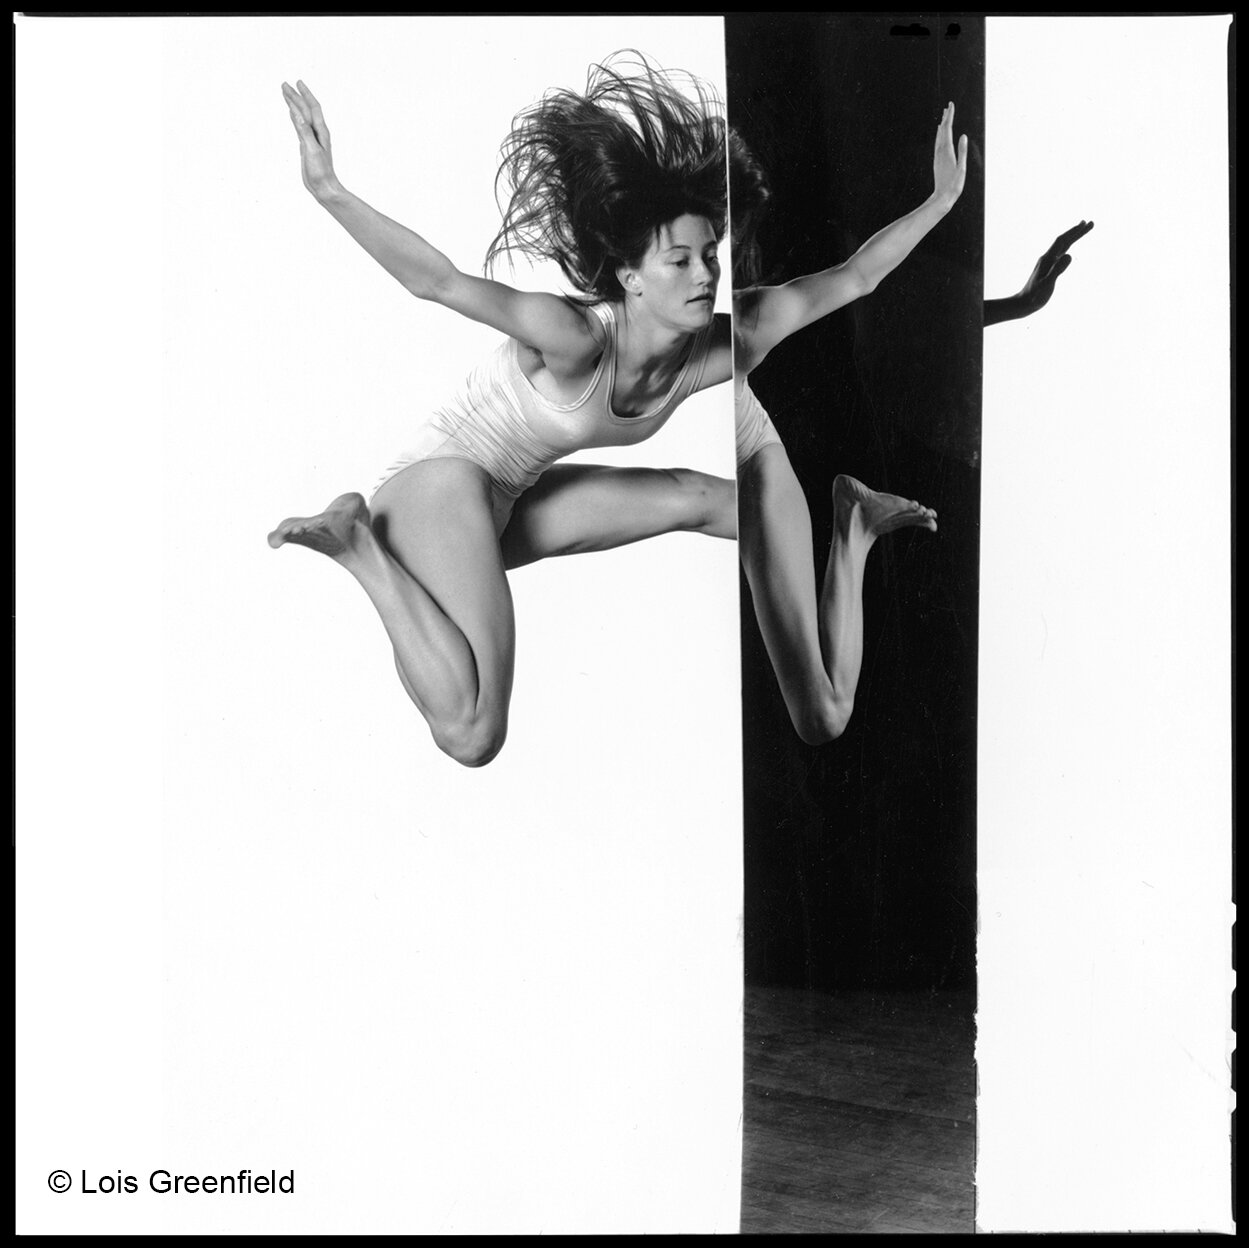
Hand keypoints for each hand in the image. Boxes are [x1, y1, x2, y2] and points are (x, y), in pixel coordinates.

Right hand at [282, 80, 338, 200]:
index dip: (305, 94)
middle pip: (305, 109)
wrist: (324, 187)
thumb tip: (297, 114)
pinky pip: (299, 127)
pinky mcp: (306, 146)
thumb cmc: (321, 172)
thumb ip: (305, 132)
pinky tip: (291, 113)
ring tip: (286, 94)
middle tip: (284, 84)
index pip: (312, 108)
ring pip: (302, 116)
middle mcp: (317, 133)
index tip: (296, 82)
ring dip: (294, 105)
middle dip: (296, 96)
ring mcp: (312, 139)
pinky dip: (294, 118)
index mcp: (321, 132)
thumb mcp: (312, 150)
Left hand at [931, 102, 968, 210]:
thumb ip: (962, 152)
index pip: (947, 129)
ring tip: (944, 117)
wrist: (941, 198)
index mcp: (946, 151)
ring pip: (939, 137)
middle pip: (942, 131)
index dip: (949, 116)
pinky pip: (938, 144)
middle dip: (946, 118)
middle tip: (948, 106)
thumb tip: (963, 136)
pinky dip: (940, 136)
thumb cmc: (954, 185)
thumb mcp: (961, 168)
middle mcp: (940, 152)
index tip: (951, 105)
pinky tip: (941, 135)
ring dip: (942, 126)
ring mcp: (938, 157)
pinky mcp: (938, 161)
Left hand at [1017, 220, 1093, 312]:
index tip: (1086, 224)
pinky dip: (1067, 247)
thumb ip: (1057, 269)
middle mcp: (1047, 258)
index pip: (1062, 241)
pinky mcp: (1048, 269)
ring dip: (1073, 237)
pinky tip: (1068, 248)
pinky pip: (1060, 254)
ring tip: (1083, 229)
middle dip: (1077, 231)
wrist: (1023, 304)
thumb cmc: (1035, 296)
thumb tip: (1069, 255)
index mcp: (1047, 259)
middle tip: (1090, 223)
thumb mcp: (1047, 284)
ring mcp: (1047, 263)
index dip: (1074, 232)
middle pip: (1063, 241)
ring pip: (1062, 247)